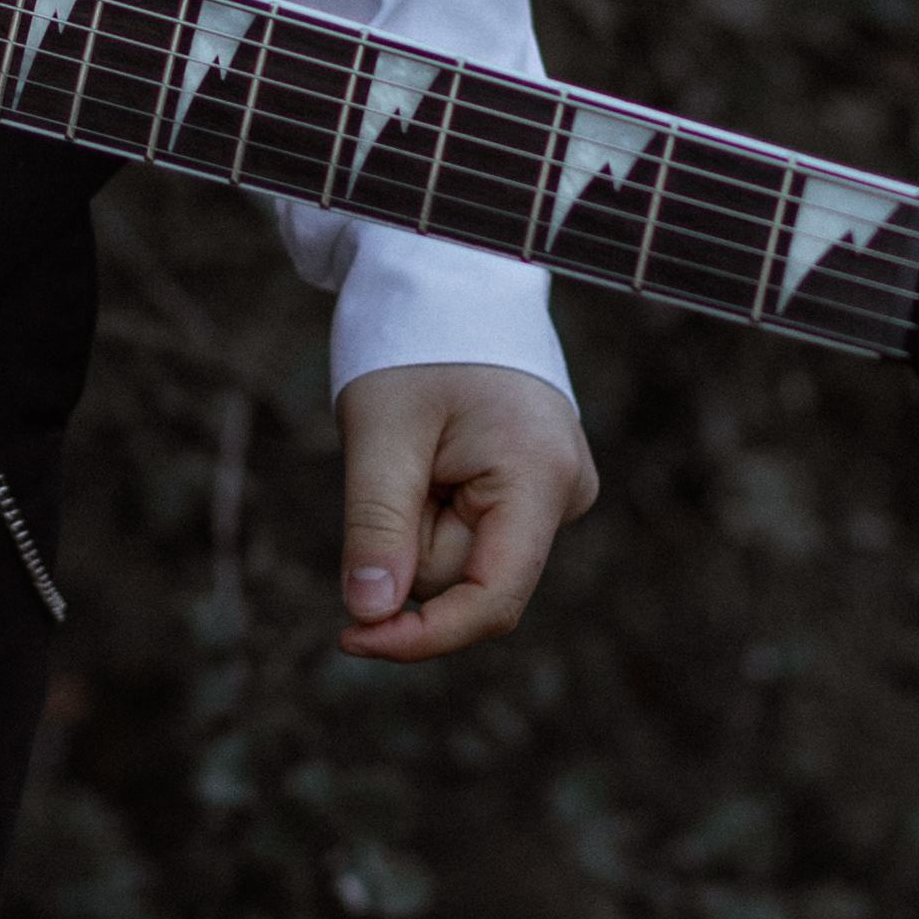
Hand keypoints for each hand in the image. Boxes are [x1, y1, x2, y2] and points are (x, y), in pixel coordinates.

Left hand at [332, 361, 596, 661]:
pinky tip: (435, 454)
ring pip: (465, 555)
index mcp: (540, 476)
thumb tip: (370, 616)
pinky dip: (437, 507)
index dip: (423, 634)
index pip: (491, 599)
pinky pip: (474, 529)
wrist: (447, 281)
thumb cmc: (414, 342)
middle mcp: (566, 491)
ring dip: (421, 517)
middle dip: (410, 538)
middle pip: (466, 575)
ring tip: (419, 444)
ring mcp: (557, 489)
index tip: (352, 638)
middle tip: (394, 457)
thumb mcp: (380, 432)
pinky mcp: (539, 487)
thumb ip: (376, 529)